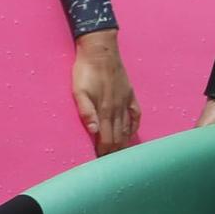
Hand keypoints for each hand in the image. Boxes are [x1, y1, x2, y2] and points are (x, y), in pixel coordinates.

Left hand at [72, 31, 140, 155]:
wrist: (100, 50)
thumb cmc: (85, 71)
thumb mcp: (79, 91)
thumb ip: (86, 111)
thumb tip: (93, 131)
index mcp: (105, 110)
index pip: (107, 139)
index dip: (104, 152)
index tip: (99, 162)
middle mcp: (118, 109)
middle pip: (118, 138)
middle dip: (114, 152)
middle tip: (108, 163)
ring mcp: (126, 102)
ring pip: (127, 129)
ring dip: (123, 143)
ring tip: (119, 154)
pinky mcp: (130, 95)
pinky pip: (136, 116)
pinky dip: (134, 127)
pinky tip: (131, 133)